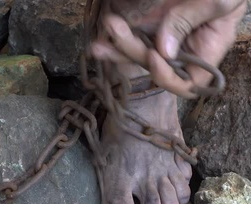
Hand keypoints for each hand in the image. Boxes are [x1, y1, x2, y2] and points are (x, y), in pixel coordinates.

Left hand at [91, 0, 246, 97]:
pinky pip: (130, 34)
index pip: (185, 83)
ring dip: (115, 49)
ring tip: (97, 44)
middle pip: (152, 65)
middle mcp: (180, 50)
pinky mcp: (148, 23)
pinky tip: (101, 33)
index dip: (167, 78)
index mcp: (204, 52)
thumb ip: (189, 22)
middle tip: (116, 28)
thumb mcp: (218, 1)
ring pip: (136, 53)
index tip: (155, 57)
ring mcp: (161, 37)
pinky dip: (115, 36)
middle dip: (132, 52)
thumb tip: (164, 51)